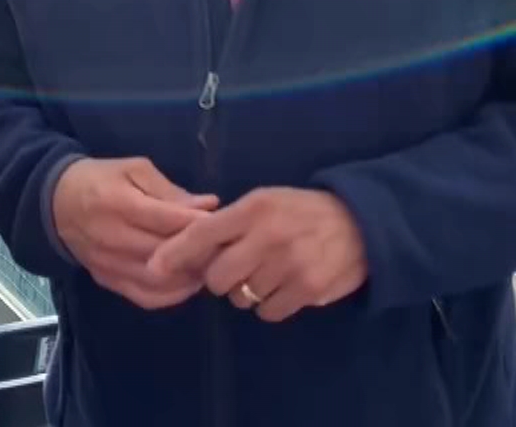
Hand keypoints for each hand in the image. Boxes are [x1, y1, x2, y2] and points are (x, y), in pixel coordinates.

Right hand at [51, 157, 219, 309]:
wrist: (56, 203)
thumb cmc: (100, 179)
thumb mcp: (134, 170)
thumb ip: (172, 191)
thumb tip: (209, 205)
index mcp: (119, 203)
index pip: (167, 220)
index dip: (199, 225)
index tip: (223, 225)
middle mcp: (112, 237)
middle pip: (166, 254)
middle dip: (199, 254)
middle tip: (223, 250)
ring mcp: (108, 264)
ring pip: (158, 281)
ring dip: (189, 277)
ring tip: (210, 267)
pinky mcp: (107, 281)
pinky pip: (144, 297)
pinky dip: (171, 295)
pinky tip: (187, 283)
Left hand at [147, 187, 367, 322]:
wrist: (360, 224)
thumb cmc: (301, 212)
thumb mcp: (265, 203)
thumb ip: (229, 223)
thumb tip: (183, 248)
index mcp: (254, 209)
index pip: (203, 233)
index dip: (175, 253)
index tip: (154, 268)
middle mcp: (269, 235)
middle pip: (217, 277)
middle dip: (219, 279)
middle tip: (236, 269)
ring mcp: (289, 264)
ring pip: (241, 298)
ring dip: (247, 292)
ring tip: (267, 274)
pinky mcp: (308, 289)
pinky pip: (267, 312)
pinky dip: (270, 304)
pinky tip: (284, 287)